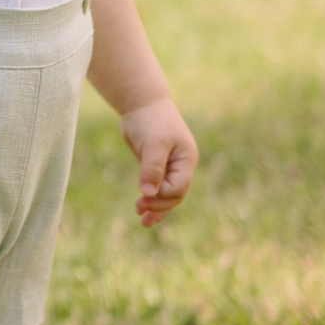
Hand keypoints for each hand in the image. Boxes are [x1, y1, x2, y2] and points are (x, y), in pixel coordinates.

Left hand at [120, 98, 197, 227]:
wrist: (142, 104)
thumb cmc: (151, 120)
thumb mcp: (153, 144)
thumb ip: (152, 168)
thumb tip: (149, 193)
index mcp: (186, 160)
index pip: (179, 188)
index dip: (162, 196)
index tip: (143, 196)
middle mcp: (181, 166)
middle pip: (174, 195)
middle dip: (158, 205)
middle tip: (138, 209)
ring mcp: (170, 167)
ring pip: (167, 195)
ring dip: (155, 207)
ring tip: (142, 220)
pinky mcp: (156, 167)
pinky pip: (157, 188)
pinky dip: (151, 199)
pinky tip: (141, 210)